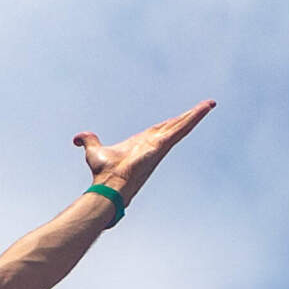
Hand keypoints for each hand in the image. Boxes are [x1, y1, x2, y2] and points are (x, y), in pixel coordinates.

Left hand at [74, 100, 214, 200]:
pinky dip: (194, 118)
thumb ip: (88, 141)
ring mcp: (160, 145)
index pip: (160, 129)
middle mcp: (154, 144)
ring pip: (181, 126)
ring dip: (196, 114)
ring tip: (210, 104)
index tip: (179, 117)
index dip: (170, 123)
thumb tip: (78, 139)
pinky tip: (205, 108)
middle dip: (188, 117)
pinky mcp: (162, 145)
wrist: (109, 184)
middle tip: (204, 106)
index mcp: (142, 143)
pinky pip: (181, 128)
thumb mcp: (94, 150)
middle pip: (174, 126)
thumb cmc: (104, 173)